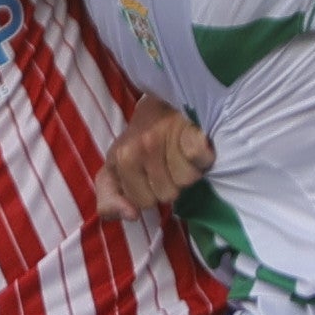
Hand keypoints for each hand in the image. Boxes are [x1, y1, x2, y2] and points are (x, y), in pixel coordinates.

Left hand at [92, 97, 214, 220]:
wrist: (165, 99)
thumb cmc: (140, 139)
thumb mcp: (116, 168)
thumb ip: (109, 197)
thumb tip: (130, 216)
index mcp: (120, 157)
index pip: (142, 202)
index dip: (149, 193)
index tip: (148, 177)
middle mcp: (140, 146)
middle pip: (168, 195)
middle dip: (171, 183)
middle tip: (168, 162)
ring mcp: (165, 135)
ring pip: (187, 180)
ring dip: (189, 171)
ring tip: (181, 153)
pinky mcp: (189, 127)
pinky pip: (201, 159)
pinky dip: (204, 156)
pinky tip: (196, 144)